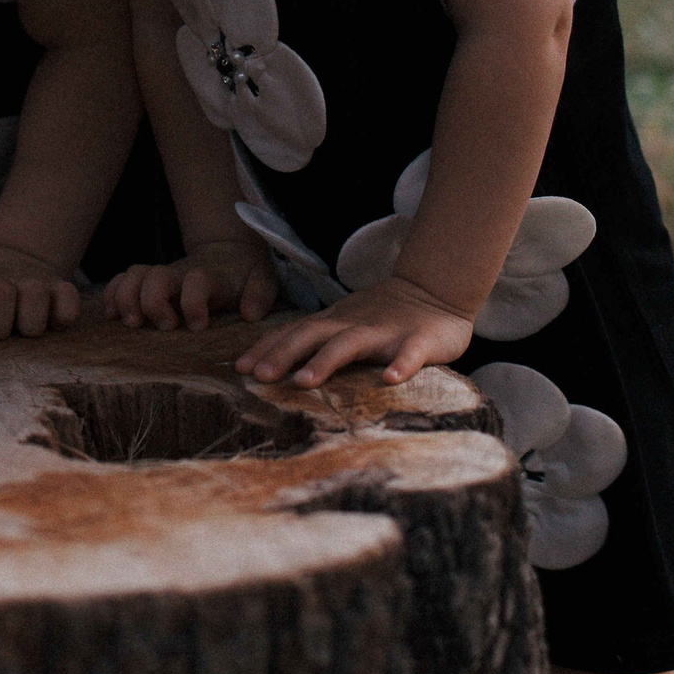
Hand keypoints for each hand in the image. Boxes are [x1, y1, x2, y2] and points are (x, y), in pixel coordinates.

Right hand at [104, 239, 278, 331]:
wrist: (227, 252)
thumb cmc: (244, 274)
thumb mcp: (262, 281)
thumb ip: (260, 295)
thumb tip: (248, 314)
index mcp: (210, 276)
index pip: (197, 281)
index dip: (194, 303)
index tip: (198, 325)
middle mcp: (180, 273)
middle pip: (156, 275)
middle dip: (154, 302)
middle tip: (166, 327)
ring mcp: (161, 276)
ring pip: (133, 275)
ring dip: (127, 298)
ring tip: (133, 324)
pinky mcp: (146, 282)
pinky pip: (120, 280)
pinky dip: (112, 295)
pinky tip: (113, 316)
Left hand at [234, 275, 473, 387]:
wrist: (434, 291)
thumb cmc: (381, 316)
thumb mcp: (343, 324)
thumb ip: (315, 341)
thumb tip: (272, 366)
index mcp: (334, 322)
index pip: (293, 332)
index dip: (267, 348)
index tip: (240, 368)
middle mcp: (353, 324)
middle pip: (312, 334)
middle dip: (283, 354)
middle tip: (258, 377)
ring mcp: (386, 331)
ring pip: (351, 343)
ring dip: (326, 360)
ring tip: (304, 382)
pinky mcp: (420, 340)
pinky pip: (411, 353)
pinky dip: (402, 365)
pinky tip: (391, 380)